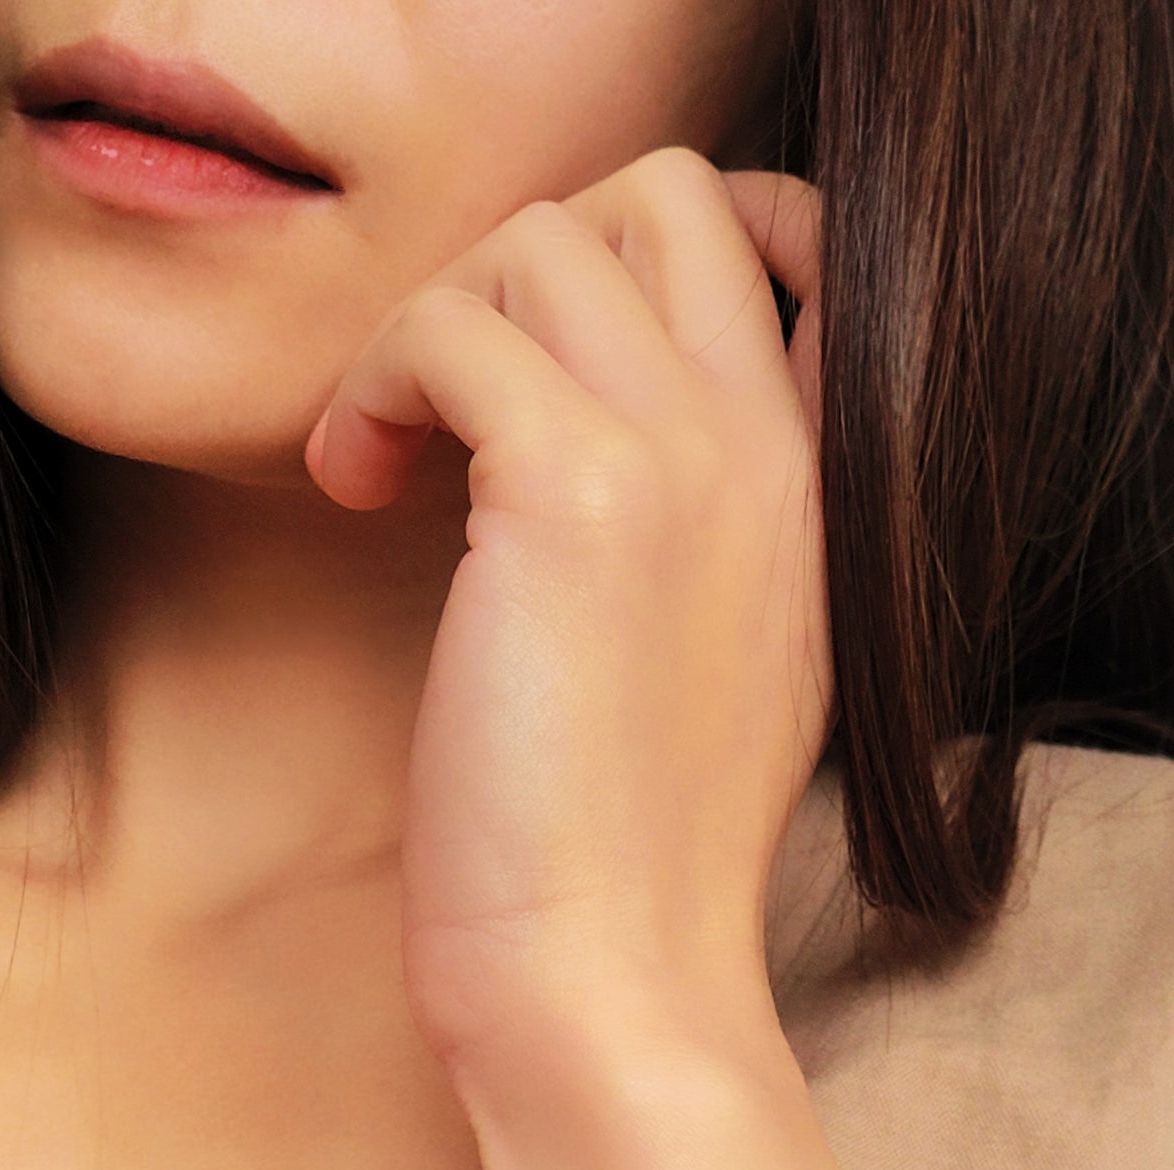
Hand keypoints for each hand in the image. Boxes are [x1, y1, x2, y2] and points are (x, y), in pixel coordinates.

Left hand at [304, 148, 830, 1080]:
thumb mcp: (721, 665)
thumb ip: (698, 529)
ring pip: (540, 243)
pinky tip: (356, 485)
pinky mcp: (571, 496)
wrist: (612, 971)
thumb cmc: (630, 852)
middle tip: (455, 388)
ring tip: (389, 452)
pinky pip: (449, 328)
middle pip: (662, 194)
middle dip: (528, 258)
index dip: (657, 250)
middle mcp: (771, 446)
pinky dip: (376, 380)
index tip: (547, 350)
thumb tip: (573, 431)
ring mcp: (685, 459)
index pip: (792, 241)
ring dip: (430, 323)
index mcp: (817, 486)